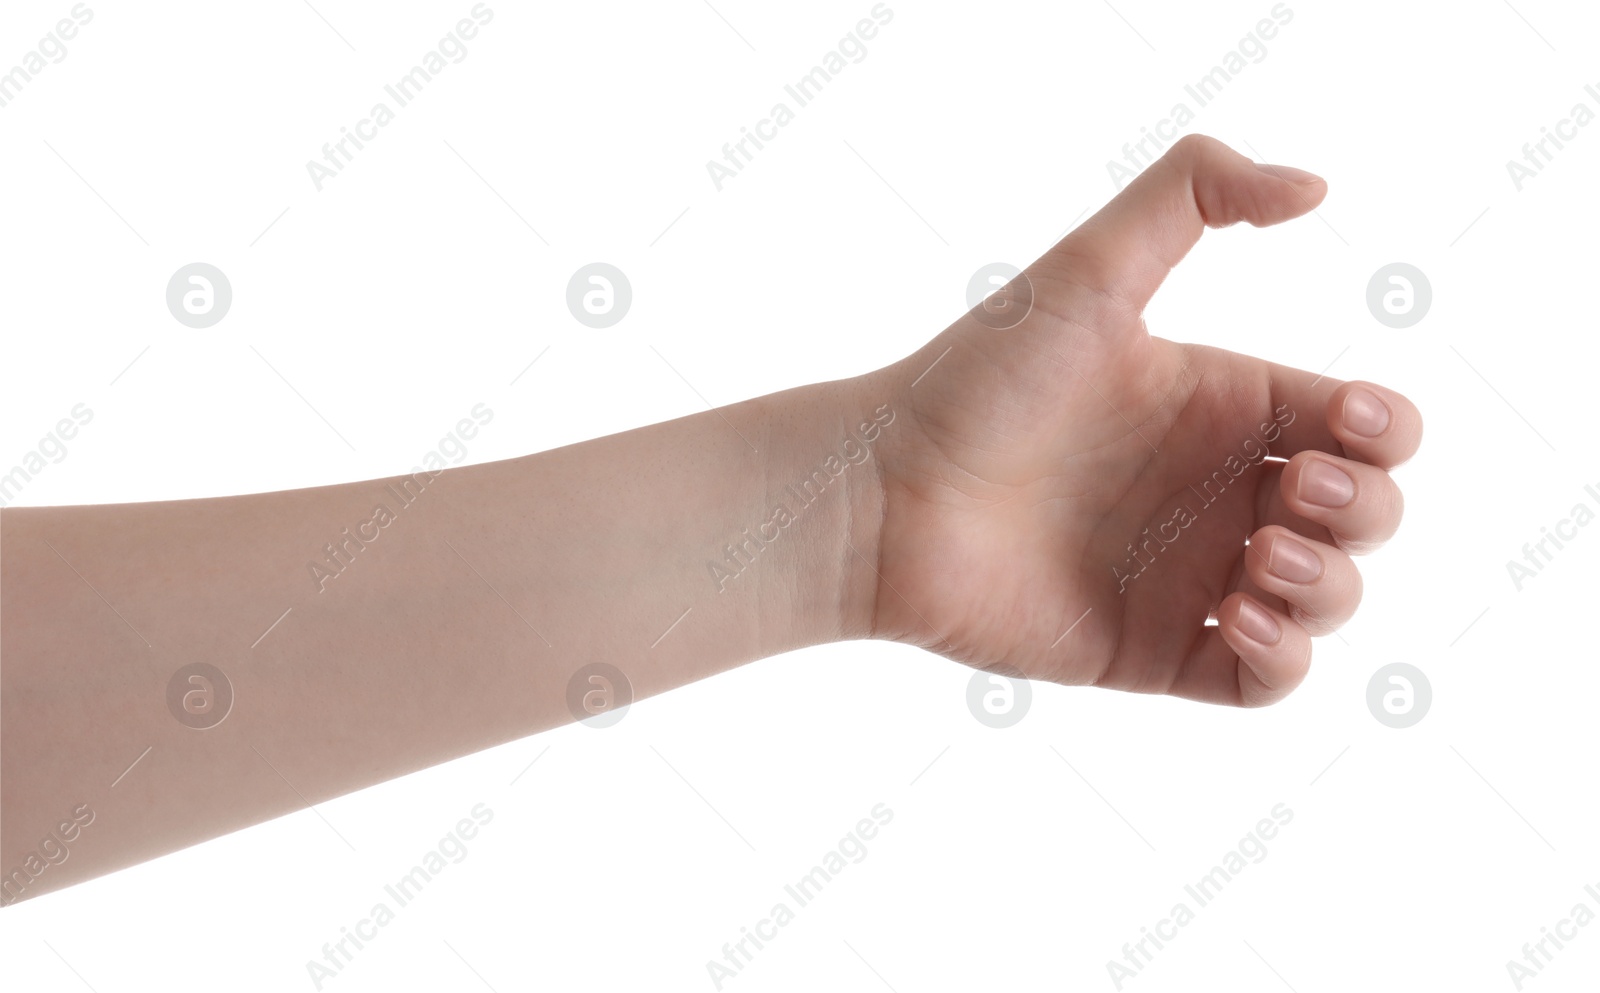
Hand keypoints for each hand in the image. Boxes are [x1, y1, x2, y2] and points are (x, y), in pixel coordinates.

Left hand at [861, 135, 1421, 705]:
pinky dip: (1284, 660)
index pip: (1356, 425)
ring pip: (1327, 599)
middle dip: (1366, 509)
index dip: (1382, 430)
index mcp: (1219, 406)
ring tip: (1258, 561)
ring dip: (1329, 586)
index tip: (1342, 425)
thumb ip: (1193, 193)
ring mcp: (1188, 577)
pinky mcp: (1155, 652)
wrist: (882, 497)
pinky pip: (1264, 680)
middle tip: (1294, 496)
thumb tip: (1315, 186)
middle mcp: (1215, 492)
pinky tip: (1234, 619)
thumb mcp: (1088, 271)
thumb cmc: (976, 380)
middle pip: (1364, 514)